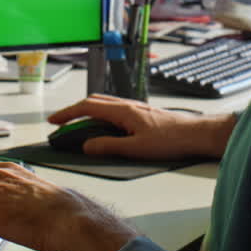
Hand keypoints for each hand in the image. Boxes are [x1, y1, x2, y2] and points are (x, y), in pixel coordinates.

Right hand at [48, 95, 236, 159]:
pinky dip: (101, 116)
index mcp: (123, 111)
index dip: (67, 114)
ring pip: (104, 105)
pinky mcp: (142, 114)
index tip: (54, 121)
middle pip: (93, 102)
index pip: (87, 107)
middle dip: (74, 111)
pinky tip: (104, 129)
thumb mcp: (136, 148)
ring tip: (79, 127)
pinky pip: (114, 110)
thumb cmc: (172, 140)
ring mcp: (135, 108)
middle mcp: (127, 105)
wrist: (197, 134)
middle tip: (62, 123)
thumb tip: (87, 146)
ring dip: (87, 113)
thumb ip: (109, 147)